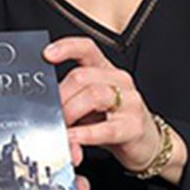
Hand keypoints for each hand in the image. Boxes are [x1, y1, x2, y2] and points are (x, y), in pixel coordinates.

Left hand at [45, 37, 170, 173]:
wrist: (145, 142)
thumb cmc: (112, 119)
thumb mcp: (89, 104)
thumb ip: (69, 101)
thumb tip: (43, 109)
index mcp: (105, 69)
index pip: (87, 48)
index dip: (67, 48)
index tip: (47, 55)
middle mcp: (119, 80)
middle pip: (82, 76)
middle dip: (60, 97)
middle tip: (48, 113)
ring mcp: (130, 102)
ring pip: (94, 95)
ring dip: (70, 112)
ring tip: (60, 127)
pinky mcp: (134, 127)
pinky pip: (106, 129)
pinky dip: (85, 134)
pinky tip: (72, 139)